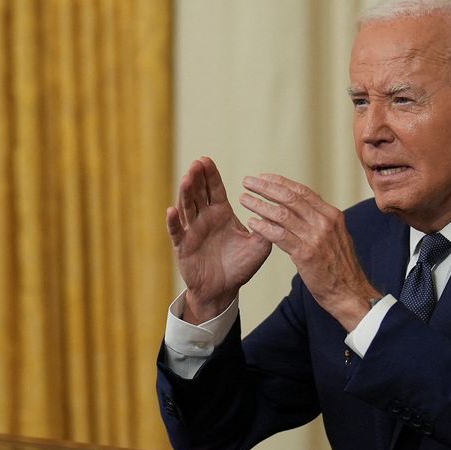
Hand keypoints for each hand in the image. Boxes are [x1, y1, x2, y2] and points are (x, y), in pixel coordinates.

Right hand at [167, 157, 271, 322]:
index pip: (215, 189)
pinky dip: (173, 222)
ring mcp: (192, 231)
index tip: (206, 159)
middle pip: (198, 193)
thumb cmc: (240, 266)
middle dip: (197, 178)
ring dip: (185, 193)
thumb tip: (278, 212)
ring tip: (187, 179)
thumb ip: (268, 229)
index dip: (210, 175)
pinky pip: (177, 232)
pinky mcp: (183, 246)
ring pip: (187, 208)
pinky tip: (172, 210)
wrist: (223, 290)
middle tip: (197, 163)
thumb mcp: (259, 247)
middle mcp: (205, 218)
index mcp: (221, 214)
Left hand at [239, 174, 380, 330]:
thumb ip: (321, 222)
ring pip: (282, 214)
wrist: (351, 293)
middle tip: (248, 182)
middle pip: (290, 198)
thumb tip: (305, 209)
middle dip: (266, 188)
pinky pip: (280, 236)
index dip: (281, 182)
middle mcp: (325, 222)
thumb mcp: (336, 237)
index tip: (264, 178)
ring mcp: (316, 237)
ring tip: (244, 199)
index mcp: (332, 215)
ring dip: (260, 204)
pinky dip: (264, 227)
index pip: (303, 191)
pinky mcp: (306, 254)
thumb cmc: (341, 268)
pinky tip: (252, 223)